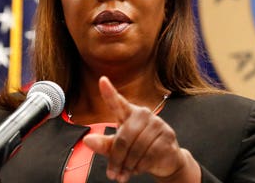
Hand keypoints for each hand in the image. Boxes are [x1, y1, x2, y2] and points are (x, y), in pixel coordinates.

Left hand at [82, 76, 199, 181]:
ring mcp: (157, 124)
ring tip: (125, 173)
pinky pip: (149, 154)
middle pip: (123, 137)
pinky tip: (139, 169)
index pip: (118, 102)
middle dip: (116, 159)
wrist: (166, 160)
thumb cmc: (139, 151)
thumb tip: (88, 140)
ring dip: (128, 165)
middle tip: (113, 174)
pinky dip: (141, 166)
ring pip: (136, 148)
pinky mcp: (167, 136)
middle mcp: (144, 114)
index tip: (102, 80)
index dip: (109, 92)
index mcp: (129, 114)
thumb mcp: (118, 148)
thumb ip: (103, 144)